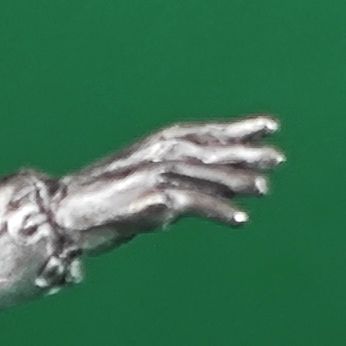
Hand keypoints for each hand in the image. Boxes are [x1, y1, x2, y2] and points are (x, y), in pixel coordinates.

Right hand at [50, 117, 282, 253]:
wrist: (66, 216)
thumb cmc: (100, 207)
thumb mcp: (144, 190)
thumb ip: (177, 189)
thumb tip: (208, 198)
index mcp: (156, 144)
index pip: (206, 132)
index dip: (239, 128)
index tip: (270, 126)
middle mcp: (159, 153)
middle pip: (212, 149)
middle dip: (247, 152)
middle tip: (279, 158)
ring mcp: (156, 173)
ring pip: (209, 174)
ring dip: (239, 182)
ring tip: (266, 189)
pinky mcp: (153, 198)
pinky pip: (196, 203)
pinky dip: (219, 210)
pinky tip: (241, 219)